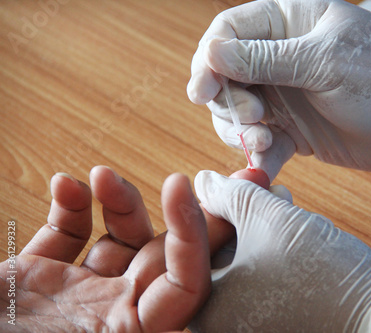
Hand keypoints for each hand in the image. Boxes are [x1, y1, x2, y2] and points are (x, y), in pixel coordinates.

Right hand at [0, 166, 210, 331]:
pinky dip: (70, 208)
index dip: (193, 242)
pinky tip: (64, 187)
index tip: (183, 189)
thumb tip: (188, 327)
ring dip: (120, 201)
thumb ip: (123, 328)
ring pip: (120, 237)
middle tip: (200, 177)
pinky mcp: (40, 276)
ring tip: (101, 177)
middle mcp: (110, 314)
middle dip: (186, 214)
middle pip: (165, 257)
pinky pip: (67, 234)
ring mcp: (77, 293)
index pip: (183, 288)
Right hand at [187, 0, 370, 172]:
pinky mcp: (294, 131)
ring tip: (266, 143)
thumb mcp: (326, 61)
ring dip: (240, 132)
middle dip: (229, 101)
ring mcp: (285, 97)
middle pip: (225, 77)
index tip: (203, 91)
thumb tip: (212, 54)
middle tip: (253, 119)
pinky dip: (259, 156)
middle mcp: (279, 59)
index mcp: (287, 24)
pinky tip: (268, 165)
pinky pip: (261, 143)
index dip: (208, 61)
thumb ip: (267, 59)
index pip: (228, 33)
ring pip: (237, 114)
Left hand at [189, 170, 370, 331]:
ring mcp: (252, 326)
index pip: (198, 246)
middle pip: (223, 252)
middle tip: (259, 185)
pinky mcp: (278, 321)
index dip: (218, 205)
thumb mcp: (271, 219)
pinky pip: (264, 277)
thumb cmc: (322, 273)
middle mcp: (224, 326)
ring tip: (281, 199)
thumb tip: (203, 180)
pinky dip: (274, 249)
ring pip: (246, 260)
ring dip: (262, 225)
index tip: (232, 183)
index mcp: (210, 311)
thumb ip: (231, 195)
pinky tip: (292, 224)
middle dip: (243, 213)